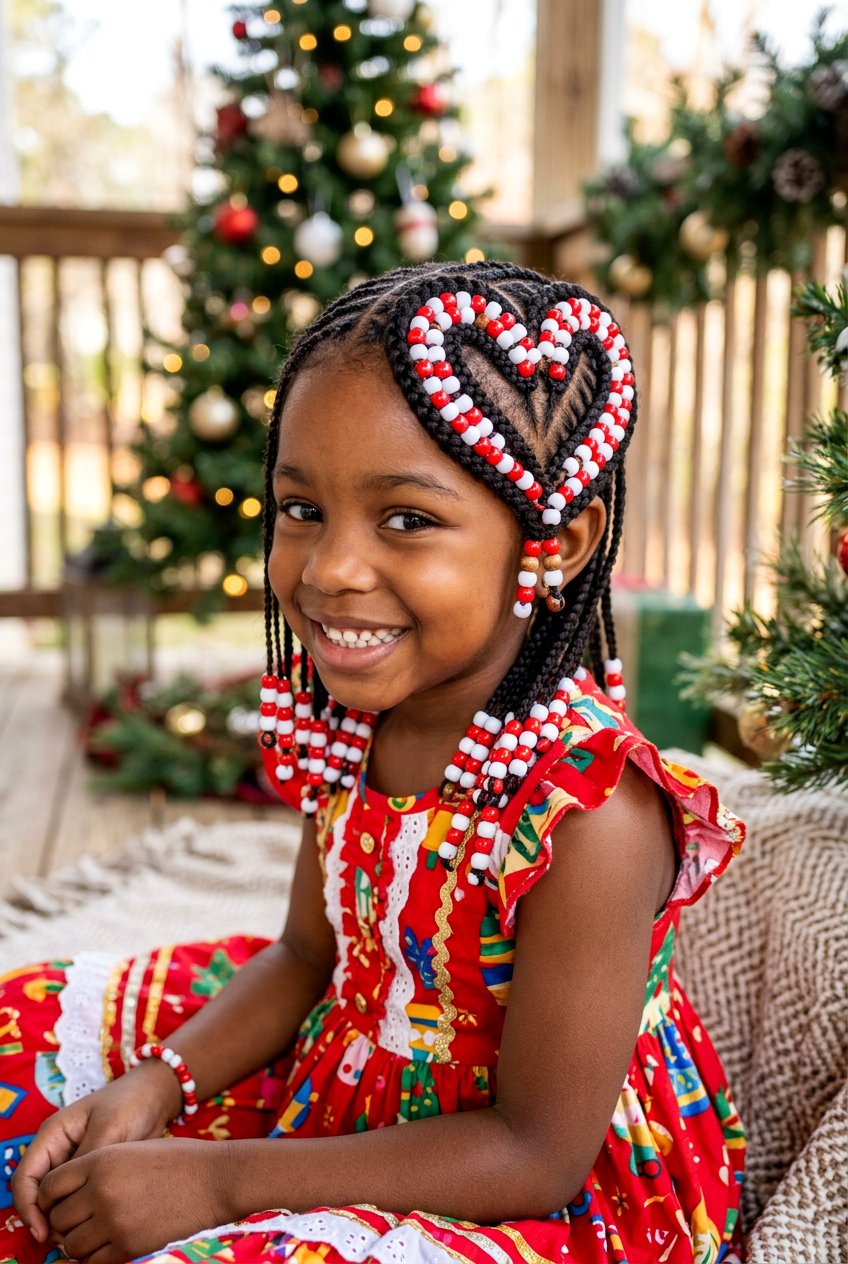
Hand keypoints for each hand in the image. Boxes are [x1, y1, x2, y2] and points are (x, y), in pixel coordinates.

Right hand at [12, 1060, 182, 1243]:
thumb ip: (88, 1160)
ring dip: (63, 1221)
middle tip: (67, 1241)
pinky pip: (76, 1200)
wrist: (156, 1097)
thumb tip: (72, 1196)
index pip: (25, 1178)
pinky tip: (94, 1225)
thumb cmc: (131, 1103)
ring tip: (82, 1234)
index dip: (29, 1208)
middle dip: (46, 1220)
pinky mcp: (89, 1176)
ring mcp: (72, 1164)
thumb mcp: (110, 1127)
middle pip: (37, 1195)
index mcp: (52, 1135)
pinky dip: (79, 1215)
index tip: (43, 1232)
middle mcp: (57, 1152)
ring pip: (55, 1202)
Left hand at [37, 1139, 230, 1263]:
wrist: (215, 1179)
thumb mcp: (131, 1151)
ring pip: (71, 1245)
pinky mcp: (128, 1247)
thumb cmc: (176, 1160)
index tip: (58, 1203)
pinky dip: (97, 1256)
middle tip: (82, 1219)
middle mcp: (101, 1191)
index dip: (48, 1197)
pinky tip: (112, 1242)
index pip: (50, 1185)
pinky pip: (93, 1262)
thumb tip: (68, 1197)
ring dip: (79, 1242)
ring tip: (98, 1232)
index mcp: (101, 1160)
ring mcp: (114, 1222)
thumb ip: (97, 1169)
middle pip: (58, 1218)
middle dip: (65, 1221)